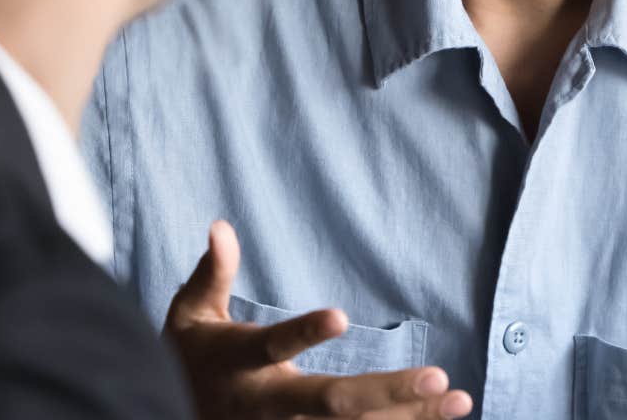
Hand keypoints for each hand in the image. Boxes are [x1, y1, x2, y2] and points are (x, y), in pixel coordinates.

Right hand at [164, 221, 473, 418]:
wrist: (168, 416)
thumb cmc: (189, 359)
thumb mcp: (189, 316)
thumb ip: (211, 273)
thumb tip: (221, 225)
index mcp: (238, 364)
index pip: (271, 346)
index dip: (303, 333)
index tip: (339, 315)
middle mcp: (267, 406)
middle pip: (330, 404)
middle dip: (385, 392)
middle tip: (437, 377)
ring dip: (409, 417)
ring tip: (458, 398)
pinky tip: (440, 418)